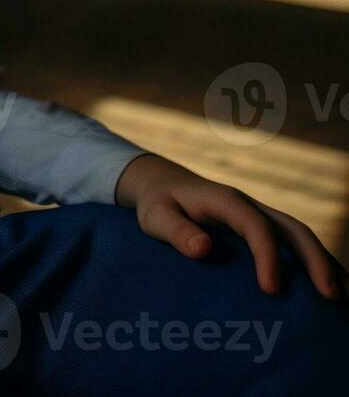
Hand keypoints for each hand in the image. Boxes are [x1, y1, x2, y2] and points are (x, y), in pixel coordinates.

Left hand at [115, 152, 346, 302]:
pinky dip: (317, 263)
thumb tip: (203, 249)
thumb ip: (176, 231)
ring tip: (342, 299)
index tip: (271, 290)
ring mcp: (262, 216)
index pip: (256, 227)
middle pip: (293, 229)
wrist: (164, 186)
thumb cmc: (158, 204)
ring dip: (325, 264)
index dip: (268, 257)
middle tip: (331, 296)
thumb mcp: (155, 216)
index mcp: (226, 201)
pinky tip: (332, 288)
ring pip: (302, 237)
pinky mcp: (265, 228)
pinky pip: (297, 244)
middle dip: (315, 261)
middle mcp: (251, 206)